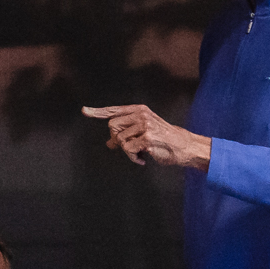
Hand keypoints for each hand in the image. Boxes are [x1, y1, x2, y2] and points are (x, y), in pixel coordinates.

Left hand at [81, 104, 211, 169]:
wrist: (184, 146)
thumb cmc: (163, 140)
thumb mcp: (144, 131)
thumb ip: (126, 132)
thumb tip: (109, 142)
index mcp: (139, 110)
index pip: (114, 110)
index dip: (98, 112)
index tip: (85, 111)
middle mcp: (141, 114)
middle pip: (112, 126)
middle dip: (117, 139)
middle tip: (131, 147)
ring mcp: (144, 125)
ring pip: (119, 140)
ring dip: (128, 151)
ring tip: (141, 152)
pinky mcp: (147, 137)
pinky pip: (128, 150)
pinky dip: (133, 157)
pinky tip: (144, 157)